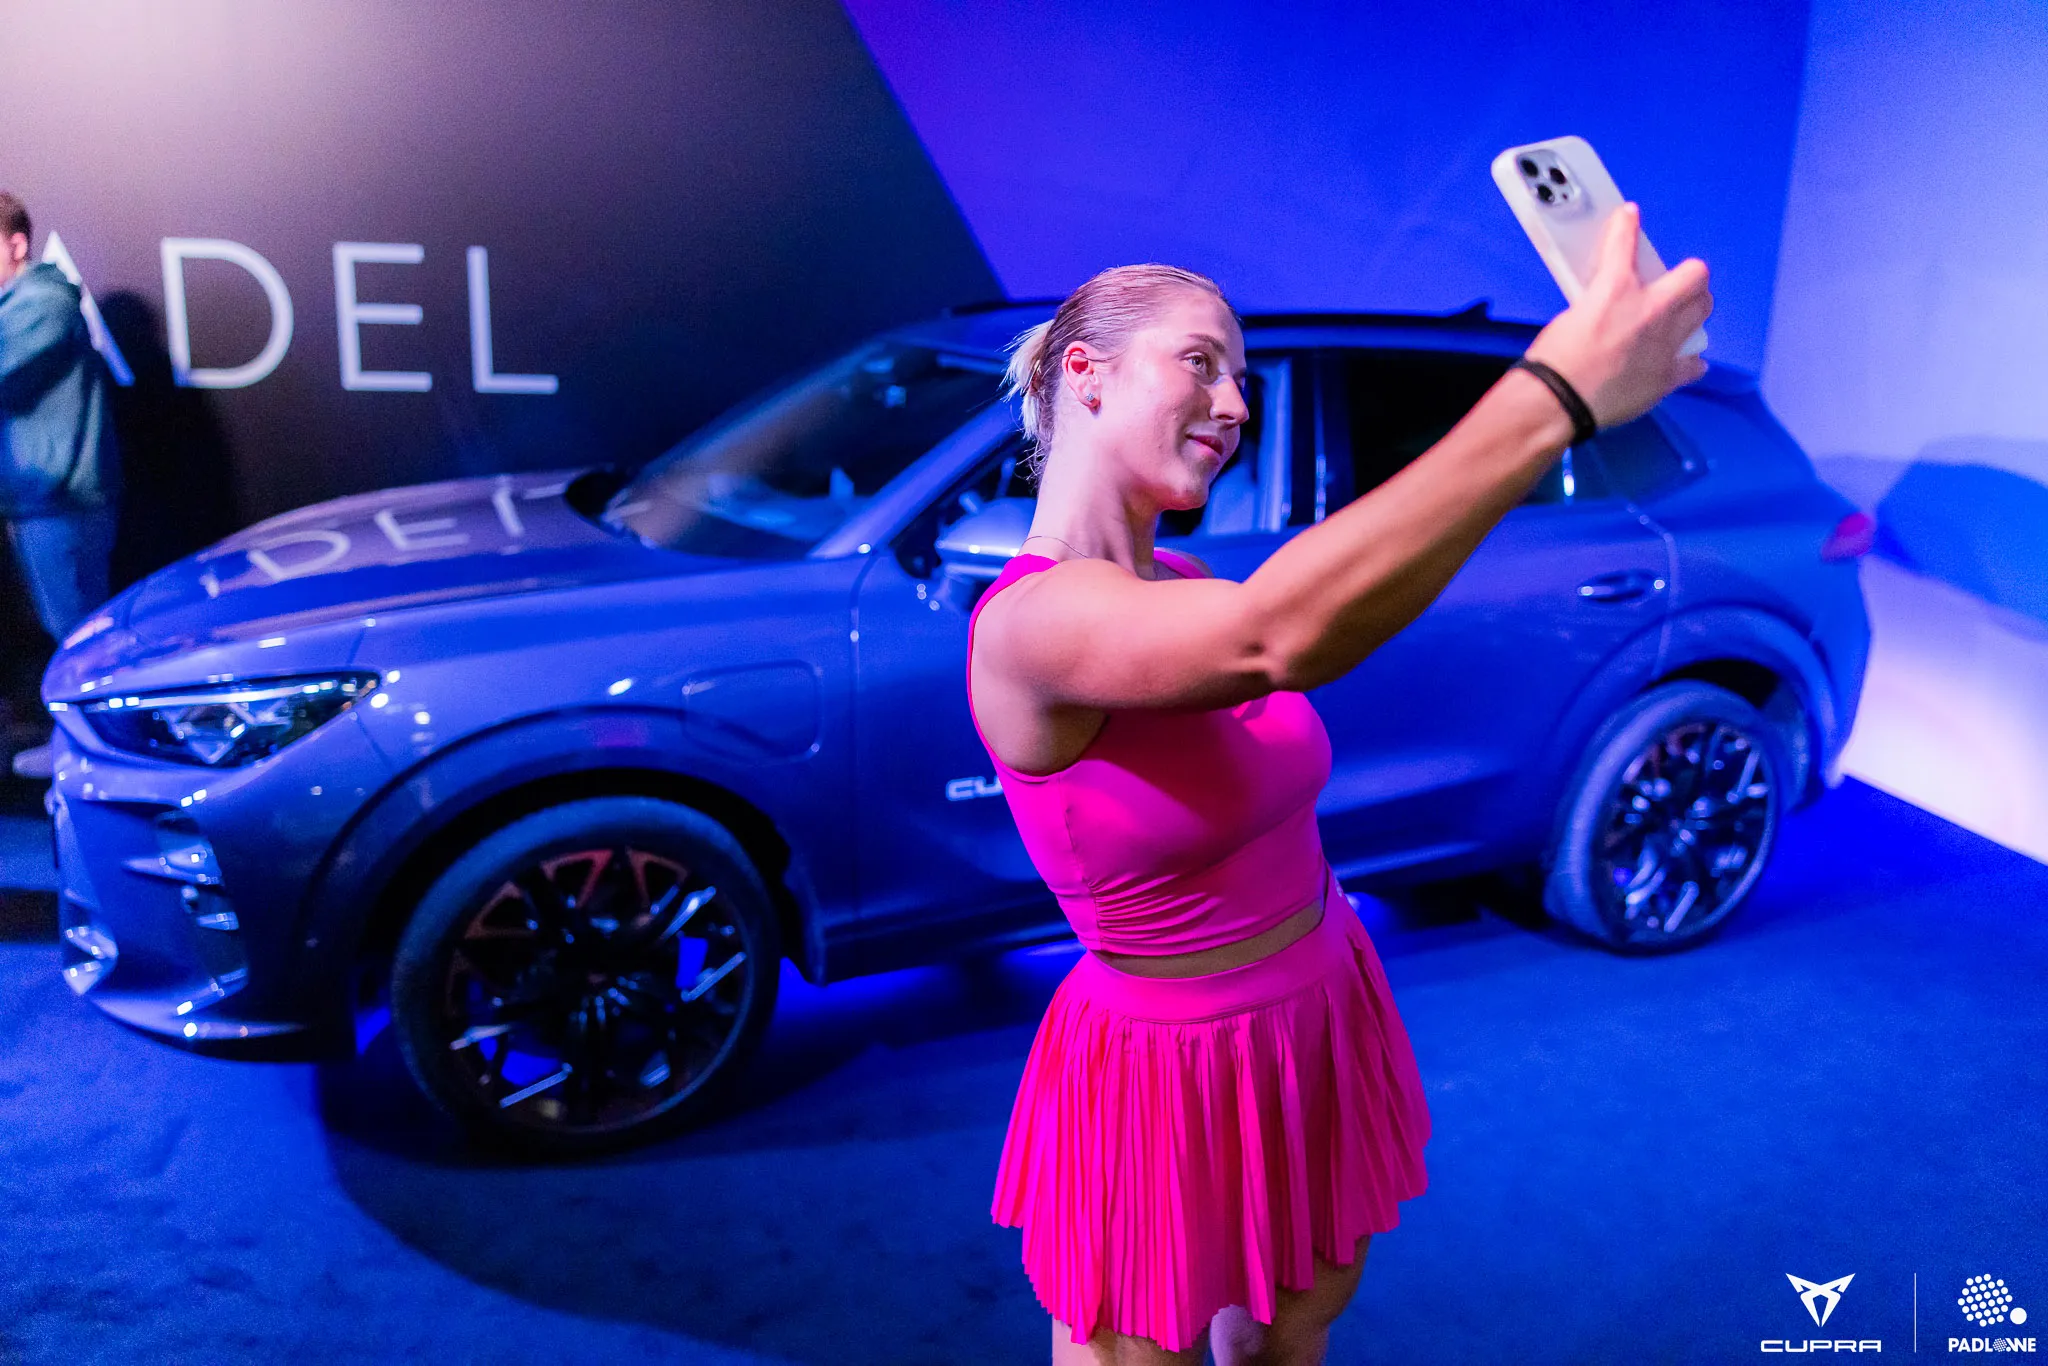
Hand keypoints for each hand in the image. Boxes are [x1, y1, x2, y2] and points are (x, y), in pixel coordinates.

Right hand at [1523, 203, 1712, 428]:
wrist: (1558, 400)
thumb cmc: (1554, 361)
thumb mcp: (1569, 316)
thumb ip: (1596, 303)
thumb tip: (1603, 306)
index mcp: (1616, 288)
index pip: (1624, 240)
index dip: (1626, 224)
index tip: (1629, 216)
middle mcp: (1649, 310)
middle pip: (1695, 276)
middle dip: (1688, 276)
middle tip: (1676, 283)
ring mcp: (1664, 343)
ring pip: (1702, 310)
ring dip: (1695, 308)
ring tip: (1682, 315)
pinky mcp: (1667, 375)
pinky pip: (1695, 364)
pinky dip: (1689, 361)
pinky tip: (1681, 360)